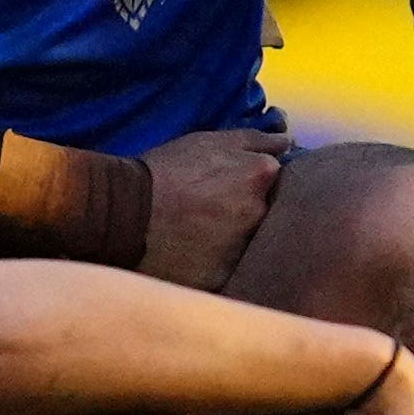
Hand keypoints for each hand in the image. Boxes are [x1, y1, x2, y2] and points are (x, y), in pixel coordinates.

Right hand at [135, 127, 290, 289]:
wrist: (125, 210)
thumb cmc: (166, 169)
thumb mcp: (208, 140)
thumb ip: (254, 139)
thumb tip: (287, 140)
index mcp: (261, 176)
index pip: (277, 181)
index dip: (254, 184)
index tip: (231, 186)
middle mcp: (260, 212)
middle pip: (265, 213)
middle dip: (245, 211)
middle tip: (212, 209)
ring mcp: (245, 246)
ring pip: (249, 242)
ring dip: (232, 237)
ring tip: (199, 232)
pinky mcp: (226, 276)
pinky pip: (229, 269)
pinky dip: (217, 262)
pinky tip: (194, 253)